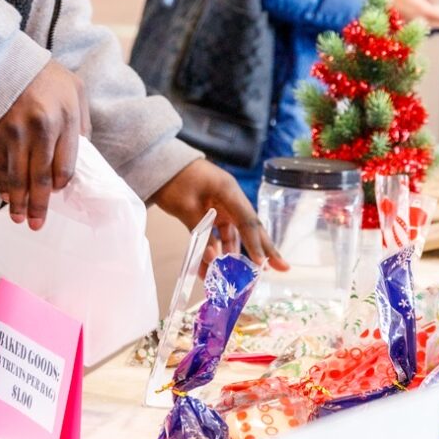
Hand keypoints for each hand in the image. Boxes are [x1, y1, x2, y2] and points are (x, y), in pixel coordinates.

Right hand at [0, 60, 90, 230]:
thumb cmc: (41, 74)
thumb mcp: (74, 88)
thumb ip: (81, 121)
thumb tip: (83, 151)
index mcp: (65, 117)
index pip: (66, 165)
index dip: (60, 184)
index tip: (57, 194)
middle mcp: (41, 129)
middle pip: (41, 179)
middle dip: (39, 206)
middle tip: (37, 225)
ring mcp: (15, 134)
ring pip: (18, 179)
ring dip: (18, 203)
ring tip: (19, 219)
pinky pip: (0, 168)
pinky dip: (3, 186)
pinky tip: (6, 197)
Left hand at [150, 159, 288, 273]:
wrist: (157, 161)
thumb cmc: (173, 179)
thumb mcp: (186, 207)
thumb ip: (202, 233)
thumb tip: (213, 260)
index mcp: (228, 191)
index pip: (247, 221)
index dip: (255, 244)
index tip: (262, 264)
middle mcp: (229, 197)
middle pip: (250, 226)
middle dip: (265, 248)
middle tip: (282, 268)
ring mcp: (221, 204)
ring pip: (235, 232)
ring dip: (236, 254)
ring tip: (244, 277)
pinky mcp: (210, 209)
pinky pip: (219, 232)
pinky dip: (218, 248)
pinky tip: (215, 266)